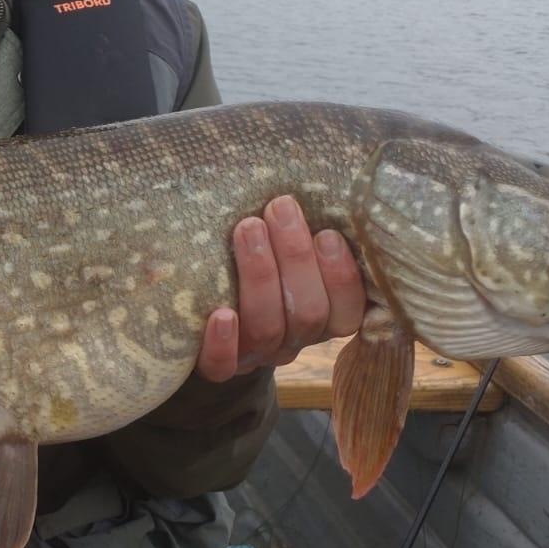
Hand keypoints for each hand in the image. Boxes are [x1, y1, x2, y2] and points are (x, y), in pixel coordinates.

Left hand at [193, 196, 364, 381]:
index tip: (327, 232)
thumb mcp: (291, 247)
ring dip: (261, 276)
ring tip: (248, 227)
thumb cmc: (262, 259)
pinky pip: (223, 368)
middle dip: (296, 257)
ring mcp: (256, 355)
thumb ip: (311, 228)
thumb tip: (331, 179)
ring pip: (269, 328)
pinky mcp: (218, 366)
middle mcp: (294, 340)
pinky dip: (223, 343)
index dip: (341, 275)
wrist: (201, 307)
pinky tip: (220, 313)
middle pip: (308, 314)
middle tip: (280, 206)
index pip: (347, 309)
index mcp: (323, 316)